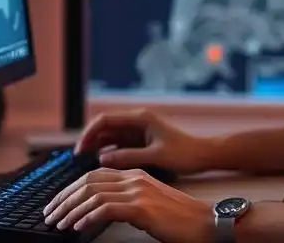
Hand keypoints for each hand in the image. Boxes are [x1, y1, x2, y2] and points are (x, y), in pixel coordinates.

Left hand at [42, 167, 213, 242]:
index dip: (70, 190)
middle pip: (88, 182)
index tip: (57, 205)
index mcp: (136, 175)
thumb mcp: (149, 204)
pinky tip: (79, 228)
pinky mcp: (141, 207)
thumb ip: (126, 201)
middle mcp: (135, 178)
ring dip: (71, 210)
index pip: (93, 176)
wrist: (206, 222)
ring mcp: (138, 191)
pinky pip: (105, 209)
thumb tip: (98, 211)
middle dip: (64, 199)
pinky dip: (88, 218)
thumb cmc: (180, 219)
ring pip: (93, 194)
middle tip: (51, 214)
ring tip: (60, 224)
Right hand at [76, 109, 213, 173]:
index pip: (105, 120)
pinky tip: (102, 165)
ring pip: (111, 137)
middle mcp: (137, 121)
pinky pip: (119, 144)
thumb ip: (128, 157)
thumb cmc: (185, 153)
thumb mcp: (156, 156)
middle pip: (105, 127)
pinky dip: (109, 153)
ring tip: (86, 164)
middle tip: (78, 160)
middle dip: (90, 141)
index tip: (79, 150)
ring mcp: (139, 131)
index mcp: (140, 118)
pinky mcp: (142, 141)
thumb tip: (102, 160)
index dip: (89, 134)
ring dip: (98, 148)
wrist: (205, 155)